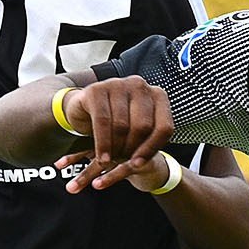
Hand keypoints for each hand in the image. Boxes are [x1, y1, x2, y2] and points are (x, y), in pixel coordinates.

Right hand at [60, 78, 174, 192]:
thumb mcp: (137, 131)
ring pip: (121, 126)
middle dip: (131, 149)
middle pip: (143, 127)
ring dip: (115, 148)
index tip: (138, 164)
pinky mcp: (96, 90)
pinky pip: (102, 121)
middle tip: (120, 160)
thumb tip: (139, 163)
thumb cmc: (116, 122)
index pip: (164, 127)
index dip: (152, 149)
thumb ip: (146, 141)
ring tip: (110, 160)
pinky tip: (103, 157)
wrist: (85, 110)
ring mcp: (118, 84)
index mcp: (157, 95)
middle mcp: (140, 85)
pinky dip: (103, 143)